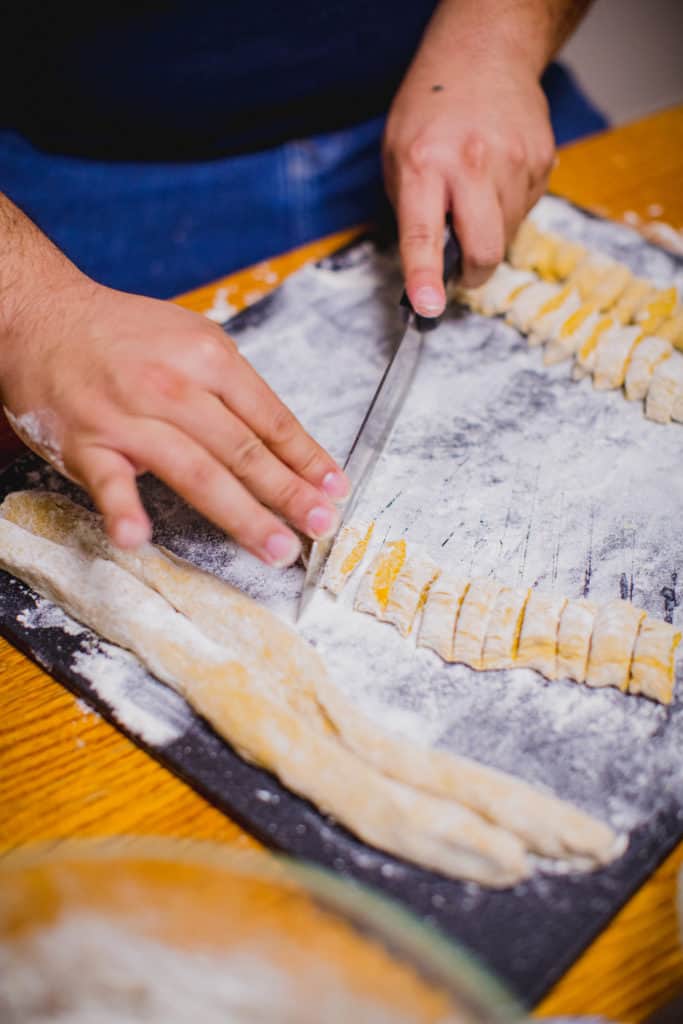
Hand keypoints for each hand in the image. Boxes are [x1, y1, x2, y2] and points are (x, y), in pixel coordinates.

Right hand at [0, 273, 347, 564]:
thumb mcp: (191, 339)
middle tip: (320, 526)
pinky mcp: (87, 443)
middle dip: (288, 493)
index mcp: (208, 358)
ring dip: (241, 514)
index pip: (271, 418)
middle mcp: (174, 387)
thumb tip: (280, 440)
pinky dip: (123, 510)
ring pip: (196, 472)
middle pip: (243, 450)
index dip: (307, 458)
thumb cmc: (123, 335)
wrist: (43, 316)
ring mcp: (130, 418)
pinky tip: (139, 537)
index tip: (334, 488)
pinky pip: (108, 482)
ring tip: (276, 547)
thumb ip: (232, 387)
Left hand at [383, 14, 554, 312]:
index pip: (423, 234)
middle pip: (484, 248)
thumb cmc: (430, 112)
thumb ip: (412, 212)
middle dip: (473, 273)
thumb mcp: (398, 157)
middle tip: (462, 270)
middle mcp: (472, 163)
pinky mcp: (542, 160)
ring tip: (474, 197)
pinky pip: (525, 210)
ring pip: (507, 235)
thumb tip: (428, 267)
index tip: (429, 307)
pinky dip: (508, 209)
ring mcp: (513, 161)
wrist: (484, 55)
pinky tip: (496, 179)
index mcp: (424, 164)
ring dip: (490, 234)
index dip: (425, 276)